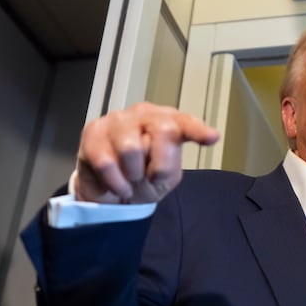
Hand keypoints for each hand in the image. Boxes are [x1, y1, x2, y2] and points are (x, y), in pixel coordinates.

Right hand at [74, 102, 219, 203]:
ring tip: (131, 178)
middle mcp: (144, 114)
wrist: (113, 191)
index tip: (212, 138)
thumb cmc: (144, 177)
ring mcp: (118, 120)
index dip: (198, 131)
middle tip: (153, 177)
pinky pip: (107, 162)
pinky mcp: (93, 132)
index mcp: (168, 121)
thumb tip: (157, 152)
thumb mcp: (166, 176)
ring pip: (131, 148)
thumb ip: (169, 162)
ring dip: (134, 173)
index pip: (186, 123)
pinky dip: (115, 182)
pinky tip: (117, 184)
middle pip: (163, 130)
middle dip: (162, 162)